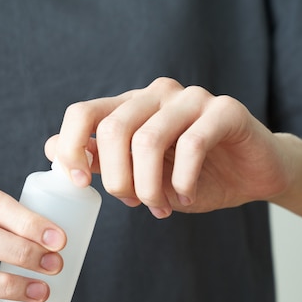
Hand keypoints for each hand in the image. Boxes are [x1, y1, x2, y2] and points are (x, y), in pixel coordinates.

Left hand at [45, 77, 291, 217]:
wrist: (251, 174)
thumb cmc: (192, 176)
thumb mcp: (138, 173)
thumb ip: (100, 159)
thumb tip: (50, 149)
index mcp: (130, 106)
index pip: (83, 113)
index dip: (71, 148)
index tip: (80, 184)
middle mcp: (156, 95)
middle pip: (113, 129)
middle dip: (118, 179)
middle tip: (134, 204)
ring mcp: (191, 98)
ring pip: (149, 138)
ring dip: (149, 186)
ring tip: (161, 206)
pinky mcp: (225, 109)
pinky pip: (193, 144)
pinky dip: (183, 182)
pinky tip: (186, 197)